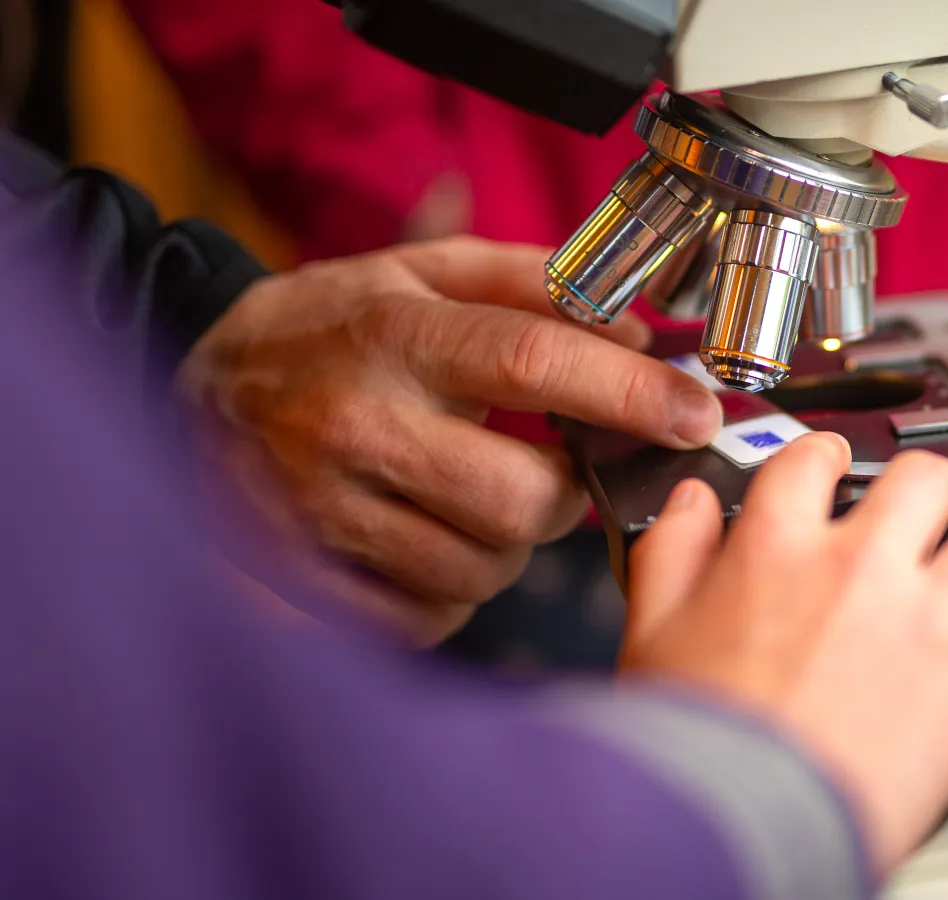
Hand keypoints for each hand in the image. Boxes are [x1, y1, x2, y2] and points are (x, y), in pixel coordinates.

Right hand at [180, 236, 723, 645]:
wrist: (182, 398)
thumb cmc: (324, 335)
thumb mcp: (413, 277)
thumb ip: (528, 286)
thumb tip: (637, 332)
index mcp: (394, 336)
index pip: (536, 361)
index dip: (632, 394)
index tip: (695, 414)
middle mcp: (355, 424)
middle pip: (522, 501)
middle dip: (561, 500)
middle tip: (543, 477)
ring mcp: (319, 511)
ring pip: (480, 572)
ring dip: (501, 550)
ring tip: (462, 504)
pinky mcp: (297, 582)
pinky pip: (425, 618)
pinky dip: (444, 592)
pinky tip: (416, 544)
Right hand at [619, 434, 947, 873]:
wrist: (732, 826)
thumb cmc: (689, 741)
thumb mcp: (649, 629)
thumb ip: (672, 550)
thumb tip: (690, 504)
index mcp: (781, 549)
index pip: (813, 459)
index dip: (824, 455)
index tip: (830, 465)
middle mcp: (862, 574)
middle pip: (927, 481)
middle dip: (921, 492)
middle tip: (911, 517)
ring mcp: (924, 635)